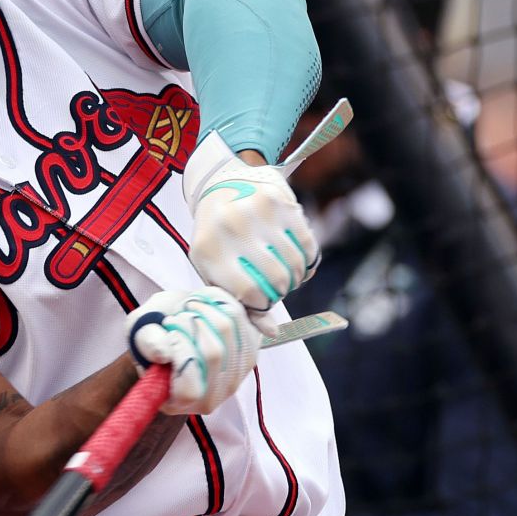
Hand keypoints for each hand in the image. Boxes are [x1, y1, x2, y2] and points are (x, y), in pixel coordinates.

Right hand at [125, 287, 259, 415]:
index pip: (189, 389)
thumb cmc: (154, 333)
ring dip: (205, 308)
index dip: (180, 351)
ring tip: (189, 307)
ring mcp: (236, 377)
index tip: (168, 328)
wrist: (177, 323)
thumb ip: (148, 343)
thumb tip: (165, 352)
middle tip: (177, 313)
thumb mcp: (139, 334)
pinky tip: (206, 302)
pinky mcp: (251, 352)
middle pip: (213, 354)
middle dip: (190, 322)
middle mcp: (211, 397)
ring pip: (229, 330)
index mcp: (178, 401)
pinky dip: (221, 302)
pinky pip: (242, 318)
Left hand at [183, 136, 319, 323]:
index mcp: (209, 251)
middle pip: (276, 279)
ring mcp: (256, 212)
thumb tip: (272, 332)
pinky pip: (307, 243)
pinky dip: (308, 258)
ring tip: (289, 273)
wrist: (220, 183)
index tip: (264, 301)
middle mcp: (231, 228)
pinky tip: (299, 259)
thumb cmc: (216, 237)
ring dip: (297, 275)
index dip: (263, 305)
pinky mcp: (279, 201)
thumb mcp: (214, 270)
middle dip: (283, 290)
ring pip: (295, 263)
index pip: (250, 294)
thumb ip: (239, 302)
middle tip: (279, 287)